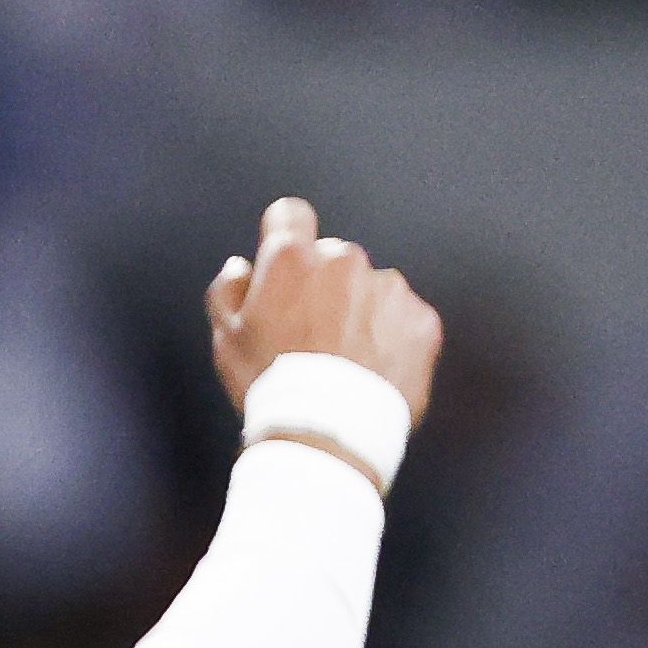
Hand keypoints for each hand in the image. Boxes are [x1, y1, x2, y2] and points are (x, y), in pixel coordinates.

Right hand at [209, 194, 442, 438]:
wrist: (328, 433)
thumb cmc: (270, 386)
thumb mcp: (226, 340)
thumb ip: (227, 291)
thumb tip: (240, 267)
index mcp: (292, 259)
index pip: (289, 215)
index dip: (283, 234)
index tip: (284, 264)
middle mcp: (344, 259)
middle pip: (333, 258)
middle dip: (324, 287)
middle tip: (312, 337)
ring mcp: (388, 287)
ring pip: (371, 288)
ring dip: (360, 312)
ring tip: (346, 361)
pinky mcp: (420, 319)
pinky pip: (404, 319)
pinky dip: (391, 338)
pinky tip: (372, 371)